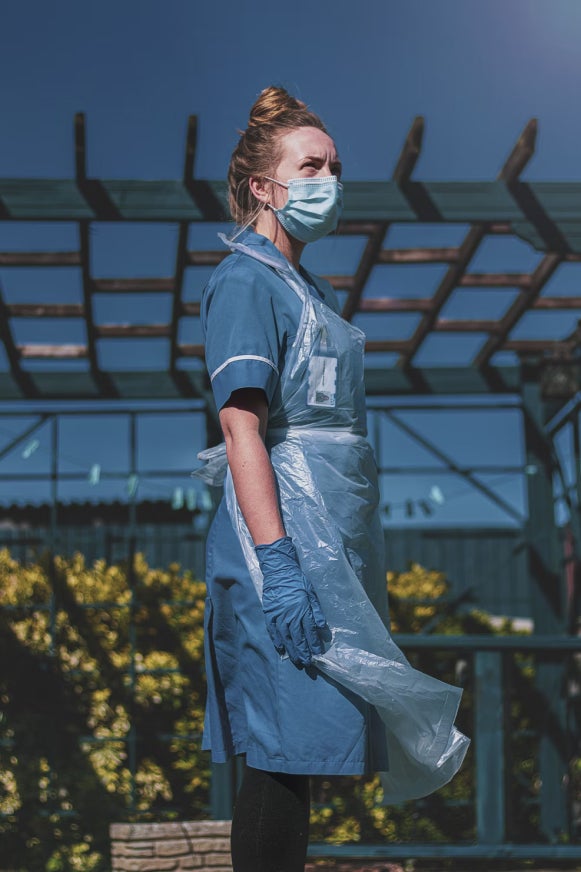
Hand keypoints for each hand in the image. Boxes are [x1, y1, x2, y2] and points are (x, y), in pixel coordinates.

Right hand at [255, 536, 327, 667]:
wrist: (279, 570)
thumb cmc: (297, 580)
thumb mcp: (311, 593)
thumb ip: (316, 610)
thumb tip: (322, 626)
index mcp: (302, 609)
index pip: (310, 631)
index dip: (314, 644)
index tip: (317, 653)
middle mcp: (290, 615)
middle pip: (298, 637)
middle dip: (303, 651)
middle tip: (307, 662)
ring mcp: (279, 615)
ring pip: (286, 637)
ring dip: (291, 649)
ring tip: (296, 660)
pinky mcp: (269, 613)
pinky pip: (273, 630)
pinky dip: (277, 640)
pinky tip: (281, 649)